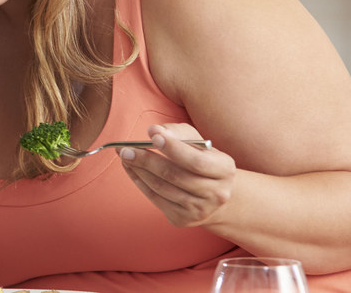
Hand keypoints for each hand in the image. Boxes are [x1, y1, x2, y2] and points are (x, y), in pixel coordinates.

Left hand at [119, 123, 235, 227]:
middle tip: (126, 148)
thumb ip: (178, 132)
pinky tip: (131, 169)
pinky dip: (140, 182)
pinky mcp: (183, 219)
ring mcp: (200, 210)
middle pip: (175, 176)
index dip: (173, 148)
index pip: (196, 161)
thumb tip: (155, 131)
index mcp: (225, 170)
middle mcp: (217, 193)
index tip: (152, 135)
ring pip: (162, 188)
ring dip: (139, 170)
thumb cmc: (202, 160)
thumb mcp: (197, 142)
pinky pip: (156, 199)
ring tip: (125, 156)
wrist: (213, 195)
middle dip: (147, 160)